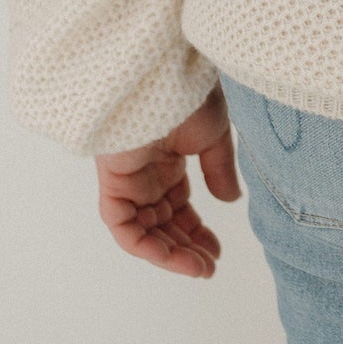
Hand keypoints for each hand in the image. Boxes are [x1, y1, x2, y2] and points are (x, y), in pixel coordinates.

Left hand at [95, 81, 241, 276]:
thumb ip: (219, 169)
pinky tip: (171, 258)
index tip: (216, 251)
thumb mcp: (214, 135)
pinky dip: (143, 245)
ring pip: (142, 230)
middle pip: (161, 223)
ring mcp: (128, 178)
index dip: (196, 231)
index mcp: (167, 160)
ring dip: (168, 253)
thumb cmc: (190, 94)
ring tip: (198, 269)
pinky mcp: (112, 181)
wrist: (166, 74)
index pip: (178, 207)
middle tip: (209, 268)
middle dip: (185, 248)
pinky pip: (122, 225)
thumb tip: (230, 202)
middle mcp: (145, 174)